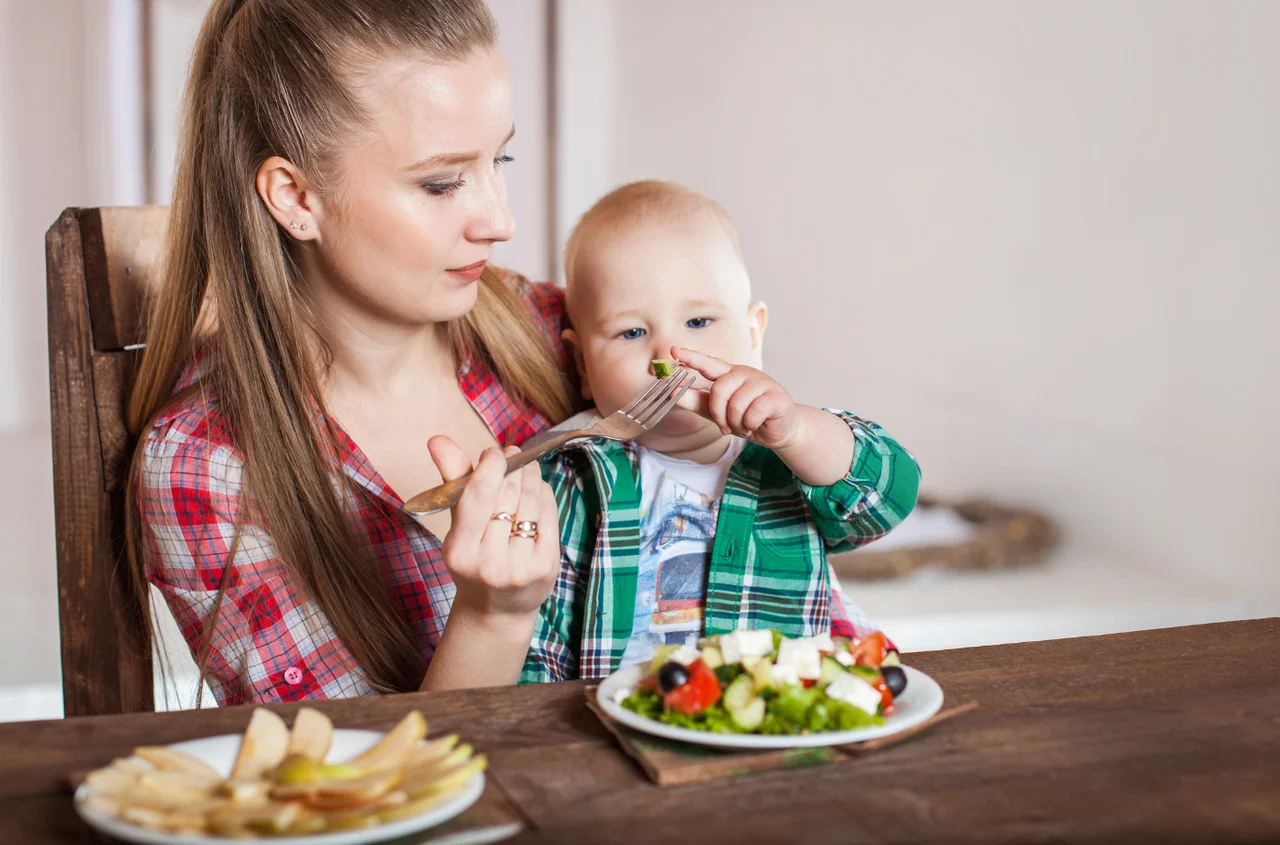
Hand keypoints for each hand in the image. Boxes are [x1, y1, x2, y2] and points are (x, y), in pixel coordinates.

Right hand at [426, 437, 559, 620]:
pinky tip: (538, 489)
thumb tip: (437, 439)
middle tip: (513, 456)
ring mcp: (520, 566)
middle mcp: (489, 562)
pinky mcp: (546, 566)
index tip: (494, 453)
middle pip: (507, 494)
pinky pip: (550, 516)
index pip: (479, 494)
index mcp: (459, 550)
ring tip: (526, 468)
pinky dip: (545, 495)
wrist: (496, 610)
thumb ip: (453, 480)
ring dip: (531, 477)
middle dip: (513, 468)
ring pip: (531, 502)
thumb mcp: (457, 525)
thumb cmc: (474, 558)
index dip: (491, 465)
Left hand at [672, 346, 802, 449]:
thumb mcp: (716, 412)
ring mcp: (761, 382)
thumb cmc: (746, 418)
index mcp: (728, 374)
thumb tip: (671, 392)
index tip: (674, 351)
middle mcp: (744, 373)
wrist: (777, 431)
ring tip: (743, 426)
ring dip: (736, 423)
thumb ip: (695, 401)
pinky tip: (755, 425)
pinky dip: (750, 425)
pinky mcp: (775, 395)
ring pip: (736, 403)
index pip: (708, 363)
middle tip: (725, 427)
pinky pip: (753, 412)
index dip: (691, 357)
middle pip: (719, 389)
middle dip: (719, 413)